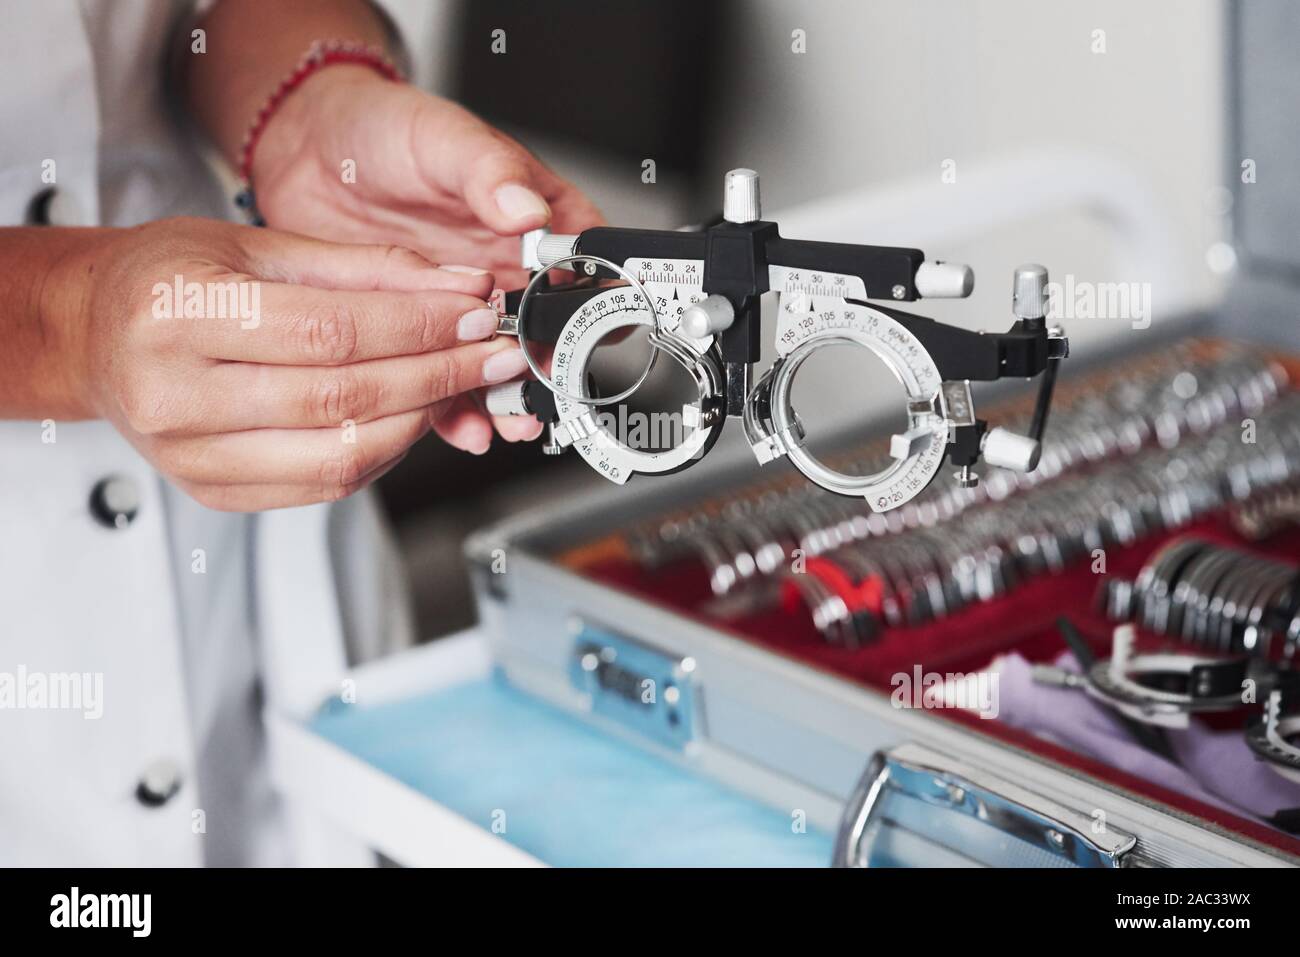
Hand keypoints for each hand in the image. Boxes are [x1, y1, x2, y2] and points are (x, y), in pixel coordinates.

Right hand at [58, 218, 532, 510]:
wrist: (96, 336)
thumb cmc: (170, 280)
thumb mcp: (255, 245)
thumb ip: (361, 267)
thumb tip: (458, 287)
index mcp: (177, 315)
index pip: (330, 331)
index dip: (418, 326)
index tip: (475, 315)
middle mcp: (175, 394)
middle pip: (343, 397)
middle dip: (437, 374)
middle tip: (491, 353)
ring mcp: (191, 455)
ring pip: (341, 455)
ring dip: (420, 419)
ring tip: (459, 384)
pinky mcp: (214, 492)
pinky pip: (324, 485)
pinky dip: (383, 451)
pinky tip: (410, 415)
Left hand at [248, 67, 603, 447]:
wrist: (308, 151)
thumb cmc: (385, 130)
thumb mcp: (444, 138)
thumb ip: (491, 172)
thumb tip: (529, 209)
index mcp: (533, 220)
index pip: (585, 266)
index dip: (596, 303)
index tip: (590, 331)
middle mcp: (504, 271)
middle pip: (547, 331)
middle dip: (548, 368)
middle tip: (542, 385)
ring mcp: (460, 308)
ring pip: (498, 366)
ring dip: (507, 400)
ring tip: (508, 420)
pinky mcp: (417, 334)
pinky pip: (444, 382)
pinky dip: (455, 411)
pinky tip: (463, 426)